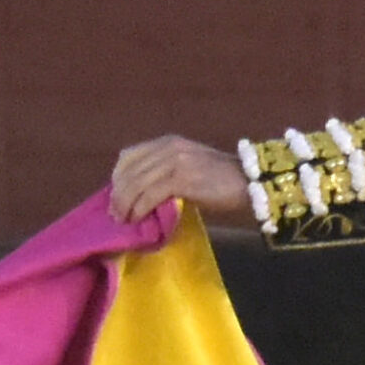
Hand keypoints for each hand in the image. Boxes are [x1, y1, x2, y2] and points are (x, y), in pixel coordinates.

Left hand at [108, 135, 251, 223]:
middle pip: (129, 171)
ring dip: (126, 205)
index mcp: (167, 142)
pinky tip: (138, 220)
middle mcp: (168, 147)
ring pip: (136, 183)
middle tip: (115, 216)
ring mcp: (175, 161)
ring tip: (124, 221)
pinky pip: (150, 194)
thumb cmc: (221, 181)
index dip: (117, 178)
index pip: (128, 156)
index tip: (116, 199)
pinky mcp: (182, 178)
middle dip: (118, 195)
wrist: (249, 183)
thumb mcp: (189, 166)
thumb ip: (165, 171)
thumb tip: (139, 193)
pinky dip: (140, 209)